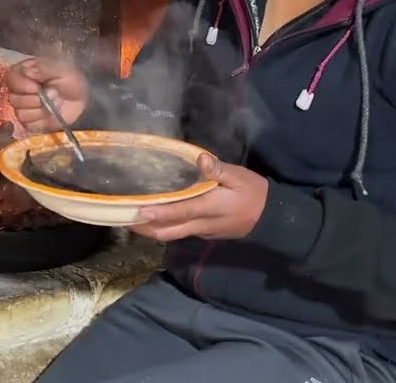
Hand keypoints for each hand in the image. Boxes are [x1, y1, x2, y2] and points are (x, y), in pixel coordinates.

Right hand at [6, 57, 89, 131]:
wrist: (81, 100)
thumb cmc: (71, 81)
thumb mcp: (61, 70)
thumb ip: (44, 69)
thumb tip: (27, 72)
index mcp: (24, 72)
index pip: (11, 78)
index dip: (22, 85)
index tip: (37, 87)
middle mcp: (19, 90)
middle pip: (13, 98)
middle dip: (34, 100)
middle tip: (52, 95)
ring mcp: (23, 107)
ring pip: (20, 113)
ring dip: (40, 110)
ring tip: (54, 103)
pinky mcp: (29, 121)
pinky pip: (27, 124)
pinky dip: (41, 120)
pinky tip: (51, 113)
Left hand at [129, 154, 268, 240]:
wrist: (271, 218)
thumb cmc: (254, 193)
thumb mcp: (240, 177)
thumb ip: (219, 170)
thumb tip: (200, 160)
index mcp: (210, 207)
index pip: (179, 212)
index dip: (158, 214)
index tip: (138, 212)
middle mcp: (202, 224)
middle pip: (169, 231)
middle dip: (145, 229)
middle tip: (124, 219)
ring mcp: (203, 231)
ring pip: (172, 235)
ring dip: (152, 230)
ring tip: (133, 220)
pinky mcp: (205, 233)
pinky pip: (180, 232)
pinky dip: (165, 227)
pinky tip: (155, 218)